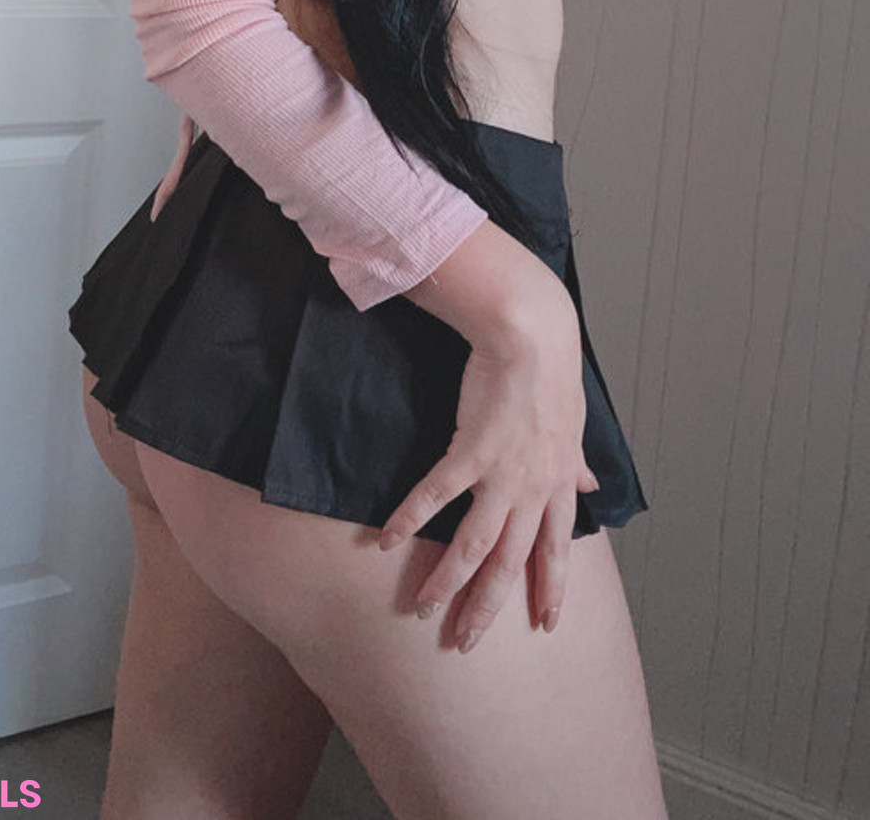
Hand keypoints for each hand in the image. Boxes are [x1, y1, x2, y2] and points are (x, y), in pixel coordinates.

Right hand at [378, 307, 598, 652]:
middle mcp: (534, 488)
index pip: (556, 549)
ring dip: (448, 581)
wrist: (532, 337)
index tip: (544, 624)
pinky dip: (410, 519)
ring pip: (475, 544)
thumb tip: (591, 483)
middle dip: (488, 607)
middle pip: (511, 562)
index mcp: (559, 483)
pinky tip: (387, 541)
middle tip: (465, 641)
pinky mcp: (470, 450)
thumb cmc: (551, 375)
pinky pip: (435, 495)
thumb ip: (577, 462)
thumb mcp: (574, 426)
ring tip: (424, 607)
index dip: (550, 589)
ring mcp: (502, 473)